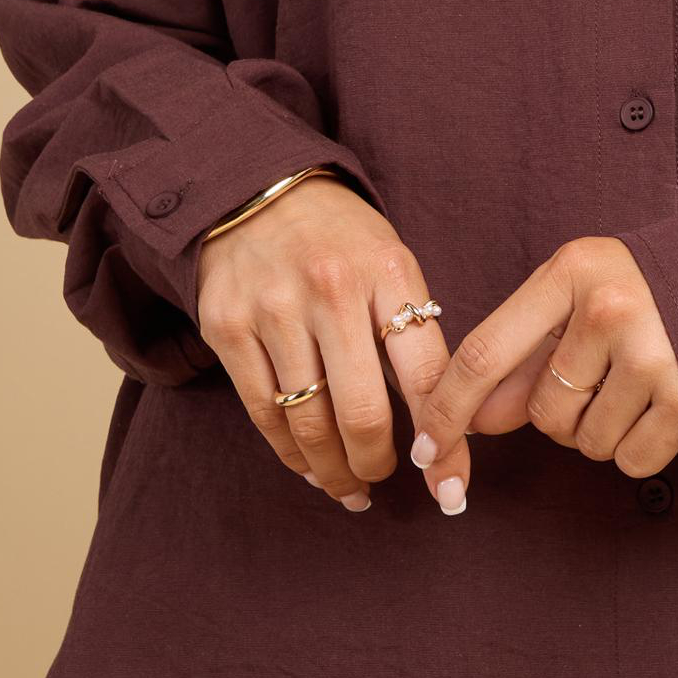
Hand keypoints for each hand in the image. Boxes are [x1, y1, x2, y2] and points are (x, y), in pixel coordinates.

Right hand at [194, 177, 469, 514]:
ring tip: (350, 488)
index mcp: (387, 272)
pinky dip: (290, 453)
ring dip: (334, 471)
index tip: (449, 487)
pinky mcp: (227, 327)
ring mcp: (273, 309)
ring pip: (309, 423)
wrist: (255, 190)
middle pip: (362, 412)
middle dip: (379, 463)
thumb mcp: (392, 264)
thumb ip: (415, 332)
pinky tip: (309, 468)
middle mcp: (330, 290)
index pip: (426, 376)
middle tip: (386, 478)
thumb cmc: (341, 241)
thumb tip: (441, 422)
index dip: (444, 444)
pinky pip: (263, 413)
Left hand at [410, 237, 677, 488]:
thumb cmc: (644, 291)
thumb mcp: (577, 299)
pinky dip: (638, 449)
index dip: (448, 409)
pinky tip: (660, 408)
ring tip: (634, 387)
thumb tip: (475, 422)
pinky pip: (631, 459)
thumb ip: (522, 355)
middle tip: (599, 378)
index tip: (425, 449)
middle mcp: (608, 309)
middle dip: (559, 415)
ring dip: (601, 431)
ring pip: (585, 442)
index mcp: (570, 273)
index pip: (485, 352)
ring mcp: (652, 353)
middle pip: (542, 412)